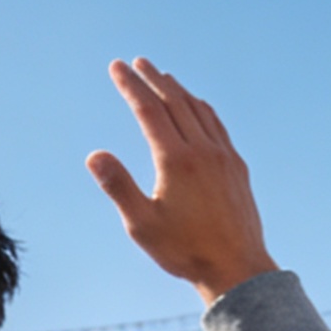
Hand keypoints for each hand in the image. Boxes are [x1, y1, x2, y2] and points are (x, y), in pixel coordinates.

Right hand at [87, 58, 276, 304]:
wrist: (236, 268)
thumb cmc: (184, 251)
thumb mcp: (142, 224)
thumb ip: (118, 186)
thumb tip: (94, 155)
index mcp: (176, 160)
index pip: (149, 110)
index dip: (131, 86)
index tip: (117, 67)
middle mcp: (202, 150)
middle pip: (175, 102)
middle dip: (153, 79)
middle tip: (137, 63)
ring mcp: (224, 156)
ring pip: (199, 110)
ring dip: (178, 90)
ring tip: (163, 78)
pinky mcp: (236, 166)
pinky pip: (217, 125)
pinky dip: (201, 108)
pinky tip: (196, 108)